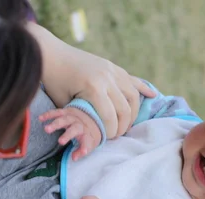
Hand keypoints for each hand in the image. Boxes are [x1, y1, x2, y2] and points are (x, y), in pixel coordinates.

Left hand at [27, 24, 155, 137]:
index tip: (107, 139)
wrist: (51, 54)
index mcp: (94, 88)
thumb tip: (96, 129)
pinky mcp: (113, 67)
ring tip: (127, 123)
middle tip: (117, 135)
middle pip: (125, 109)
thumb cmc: (53, 81)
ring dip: (133, 112)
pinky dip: (143, 88)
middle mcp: (107, 78)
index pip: (111, 117)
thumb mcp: (65, 103)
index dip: (111, 132)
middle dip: (123, 126)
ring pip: (133, 96)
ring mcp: (112, 70)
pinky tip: (153, 96)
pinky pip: (133, 79)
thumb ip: (83, 115)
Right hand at [39, 108, 100, 160]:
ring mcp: (72, 117)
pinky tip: (40, 118)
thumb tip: (74, 158)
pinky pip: (57, 112)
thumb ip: (80, 151)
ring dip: (55, 124)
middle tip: (60, 142)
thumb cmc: (87, 134)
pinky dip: (48, 115)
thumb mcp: (89, 144)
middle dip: (68, 135)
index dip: (85, 147)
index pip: (87, 141)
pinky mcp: (65, 112)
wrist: (90, 116)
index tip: (84, 152)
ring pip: (64, 119)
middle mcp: (80, 125)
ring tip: (46, 129)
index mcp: (87, 134)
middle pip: (75, 129)